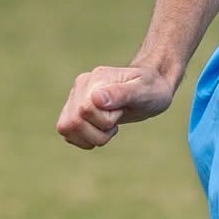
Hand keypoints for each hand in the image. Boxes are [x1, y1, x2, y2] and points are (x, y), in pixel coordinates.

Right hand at [57, 63, 176, 148]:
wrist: (151, 88)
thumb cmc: (151, 88)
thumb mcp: (143, 91)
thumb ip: (120, 93)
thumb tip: (95, 99)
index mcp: (95, 79)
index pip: (85, 110)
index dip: (105, 120)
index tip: (121, 111)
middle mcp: (80, 87)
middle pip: (71, 123)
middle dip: (98, 132)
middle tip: (116, 120)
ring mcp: (75, 98)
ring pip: (66, 129)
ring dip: (91, 137)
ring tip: (110, 126)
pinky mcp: (74, 111)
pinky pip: (68, 133)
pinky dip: (86, 140)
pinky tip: (103, 130)